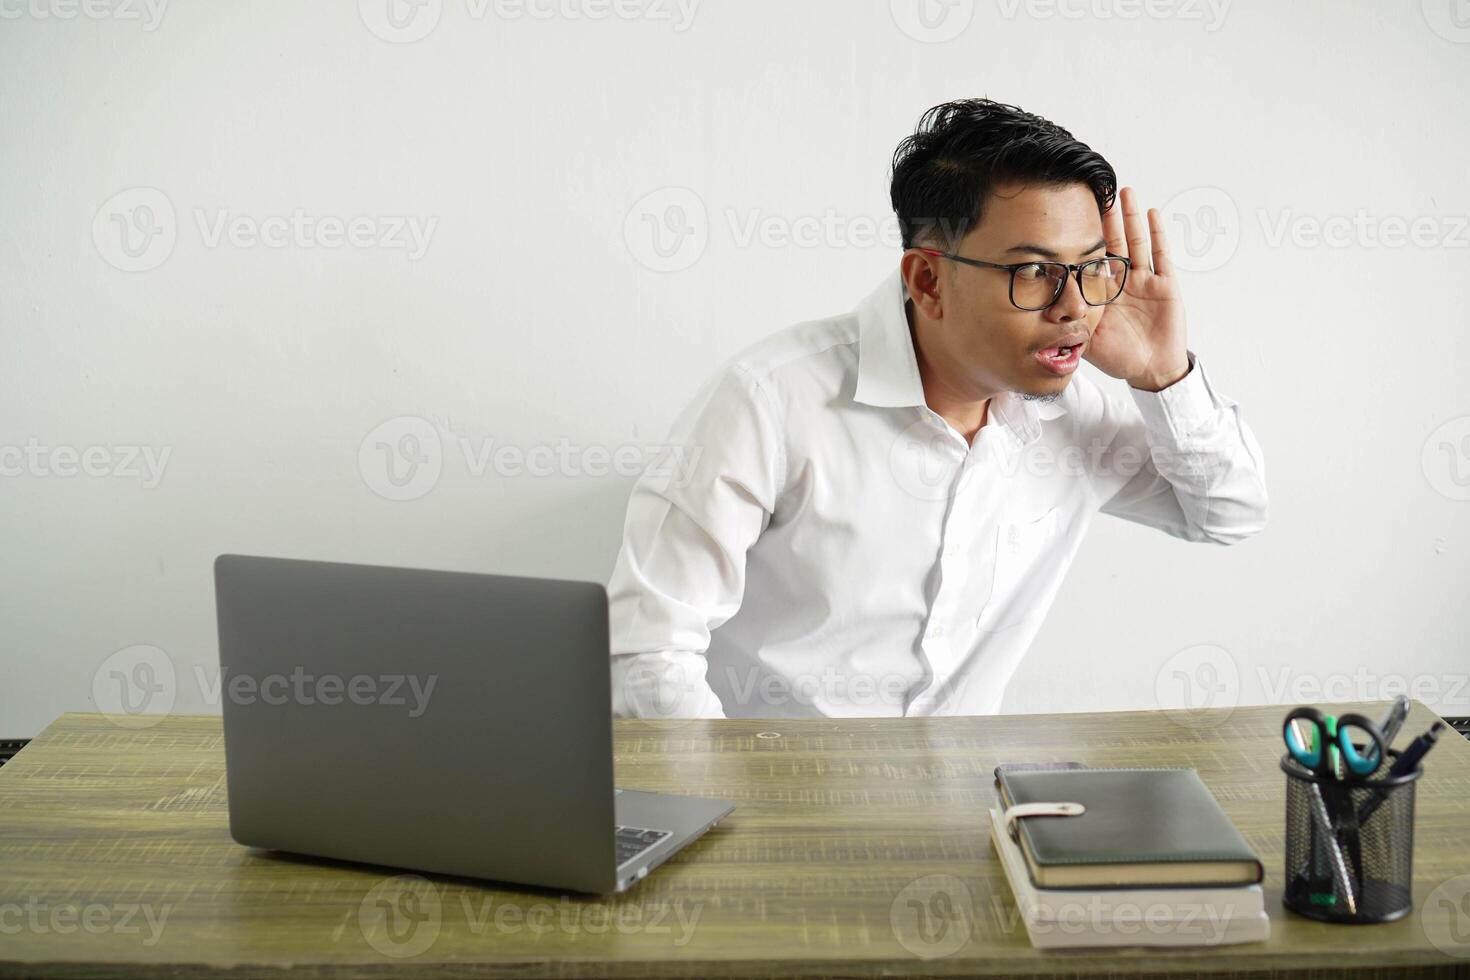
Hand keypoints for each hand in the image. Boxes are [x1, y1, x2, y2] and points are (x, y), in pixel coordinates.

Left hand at [1084, 186, 1190, 391]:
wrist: (1151, 370)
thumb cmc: (1119, 357)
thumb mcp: (1087, 340)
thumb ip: (1067, 328)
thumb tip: (1035, 322)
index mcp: (1101, 292)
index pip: (1090, 259)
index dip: (1082, 240)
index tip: (1069, 217)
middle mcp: (1122, 281)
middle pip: (1113, 243)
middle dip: (1106, 219)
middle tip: (1097, 193)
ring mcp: (1144, 281)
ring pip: (1136, 242)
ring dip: (1130, 217)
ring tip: (1124, 192)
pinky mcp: (1166, 285)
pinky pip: (1161, 256)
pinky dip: (1157, 235)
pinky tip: (1152, 214)